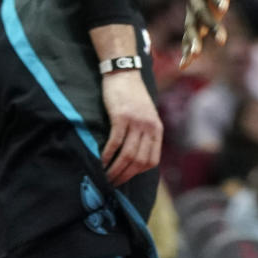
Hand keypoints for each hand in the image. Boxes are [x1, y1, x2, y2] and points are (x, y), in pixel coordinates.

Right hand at [100, 69, 162, 185]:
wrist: (124, 73)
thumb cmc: (132, 97)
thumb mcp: (146, 116)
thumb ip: (145, 135)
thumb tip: (136, 161)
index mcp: (157, 128)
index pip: (151, 161)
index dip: (137, 174)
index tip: (125, 180)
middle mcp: (149, 126)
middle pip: (138, 161)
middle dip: (124, 176)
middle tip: (111, 184)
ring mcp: (136, 121)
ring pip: (127, 155)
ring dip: (114, 170)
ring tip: (104, 177)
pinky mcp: (121, 116)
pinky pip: (115, 142)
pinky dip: (107, 156)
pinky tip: (100, 161)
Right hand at [180, 0, 250, 68]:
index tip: (225, 9)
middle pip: (200, 11)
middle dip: (209, 25)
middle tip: (222, 40)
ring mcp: (190, 10)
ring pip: (191, 26)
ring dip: (193, 41)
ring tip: (195, 55)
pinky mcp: (192, 22)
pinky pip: (187, 36)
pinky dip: (186, 49)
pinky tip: (184, 64)